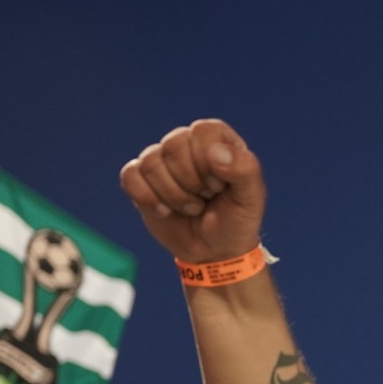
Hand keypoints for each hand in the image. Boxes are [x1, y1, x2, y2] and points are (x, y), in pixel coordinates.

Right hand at [120, 119, 265, 264]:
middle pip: (173, 146)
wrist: (214, 251)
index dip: (208, 163)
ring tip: (192, 207)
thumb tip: (215, 152)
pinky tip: (166, 211)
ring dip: (174, 196)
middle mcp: (187, 142)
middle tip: (205, 199)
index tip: (220, 186)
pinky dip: (148, 199)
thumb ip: (244, 170)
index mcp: (217, 139)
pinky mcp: (140, 178)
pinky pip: (130, 176)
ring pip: (151, 163)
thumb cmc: (236, 221)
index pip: (202, 132)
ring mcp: (161, 160)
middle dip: (191, 184)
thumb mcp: (251, 198)